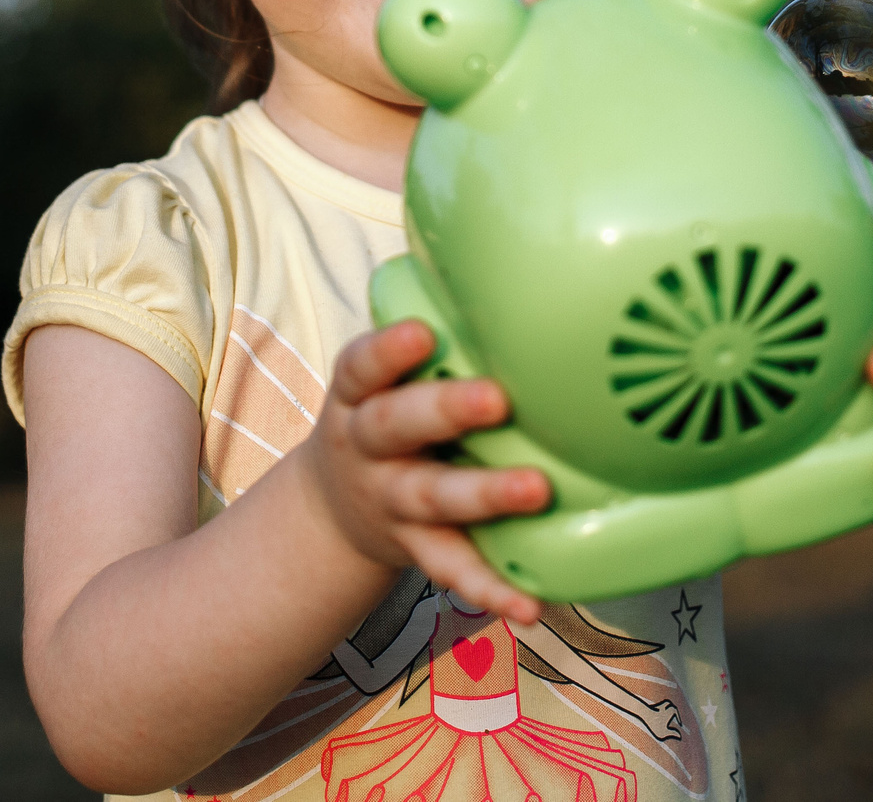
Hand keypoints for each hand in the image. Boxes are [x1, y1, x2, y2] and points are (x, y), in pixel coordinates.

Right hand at [295, 318, 550, 623]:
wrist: (336, 506)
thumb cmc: (387, 415)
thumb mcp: (382, 379)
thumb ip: (431, 337)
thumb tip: (502, 268)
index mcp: (358, 397)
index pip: (362, 367)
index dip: (387, 350)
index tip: (422, 333)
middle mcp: (367, 447)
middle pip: (396, 426)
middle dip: (445, 410)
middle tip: (498, 399)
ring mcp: (390, 502)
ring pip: (431, 498)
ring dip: (483, 495)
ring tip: (536, 490)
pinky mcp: (417, 549)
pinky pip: (454, 569)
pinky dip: (492, 589)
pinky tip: (531, 604)